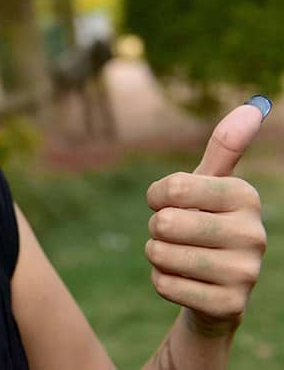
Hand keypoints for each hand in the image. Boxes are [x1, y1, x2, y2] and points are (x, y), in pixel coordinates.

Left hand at [145, 98, 268, 334]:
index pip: (171, 189)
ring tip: (182, 257)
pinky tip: (186, 282)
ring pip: (160, 255)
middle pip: (165, 224)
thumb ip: (225, 146)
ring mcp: (246, 273)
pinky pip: (163, 285)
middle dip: (157, 229)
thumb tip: (253, 106)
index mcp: (246, 196)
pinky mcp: (229, 306)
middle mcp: (254, 234)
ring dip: (158, 256)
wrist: (216, 286)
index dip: (157, 197)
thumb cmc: (205, 222)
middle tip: (179, 235)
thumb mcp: (211, 184)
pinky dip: (162, 282)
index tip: (173, 203)